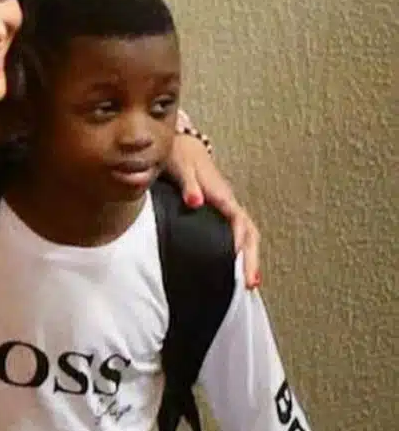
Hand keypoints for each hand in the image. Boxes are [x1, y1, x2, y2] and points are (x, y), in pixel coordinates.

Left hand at [166, 134, 261, 288]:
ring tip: (248, 284)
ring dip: (248, 259)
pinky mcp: (219, 213)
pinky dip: (238, 253)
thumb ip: (188, 184)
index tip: (236, 259)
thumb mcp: (181, 166)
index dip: (240, 240)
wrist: (180, 146)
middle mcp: (228, 203)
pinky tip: (233, 269)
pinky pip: (234, 235)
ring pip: (245, 236)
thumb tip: (196, 202)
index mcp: (221, 194)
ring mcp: (225, 209)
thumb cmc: (180, 156)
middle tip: (251, 283)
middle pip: (249, 233)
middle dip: (252, 258)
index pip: (238, 220)